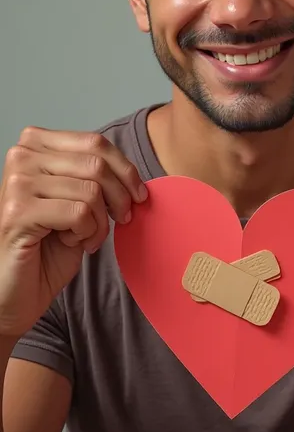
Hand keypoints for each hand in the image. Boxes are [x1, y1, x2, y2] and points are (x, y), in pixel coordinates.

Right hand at [0, 127, 147, 336]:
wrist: (16, 289)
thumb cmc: (48, 244)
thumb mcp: (77, 198)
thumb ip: (96, 175)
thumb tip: (135, 175)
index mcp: (35, 143)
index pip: (95, 142)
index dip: (125, 169)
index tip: (138, 194)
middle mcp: (22, 155)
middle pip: (96, 164)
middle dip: (120, 197)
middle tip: (121, 219)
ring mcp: (18, 182)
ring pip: (91, 191)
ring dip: (100, 222)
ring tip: (86, 237)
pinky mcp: (18, 211)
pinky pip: (78, 213)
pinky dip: (87, 233)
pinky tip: (71, 243)